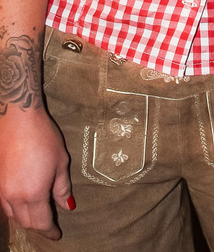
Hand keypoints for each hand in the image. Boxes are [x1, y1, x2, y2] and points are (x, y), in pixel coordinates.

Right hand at [0, 108, 72, 238]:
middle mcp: (14, 197)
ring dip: (25, 218)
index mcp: (33, 194)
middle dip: (38, 225)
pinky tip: (22, 202)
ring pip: (12, 215)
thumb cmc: (43, 137)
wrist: (17, 119)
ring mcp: (2, 190)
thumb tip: (67, 205)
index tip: (57, 235)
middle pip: (26, 222)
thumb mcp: (60, 162)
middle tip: (50, 223)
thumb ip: (62, 187)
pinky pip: (4, 205)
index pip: (41, 222)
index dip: (50, 231)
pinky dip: (14, 209)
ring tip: (37, 213)